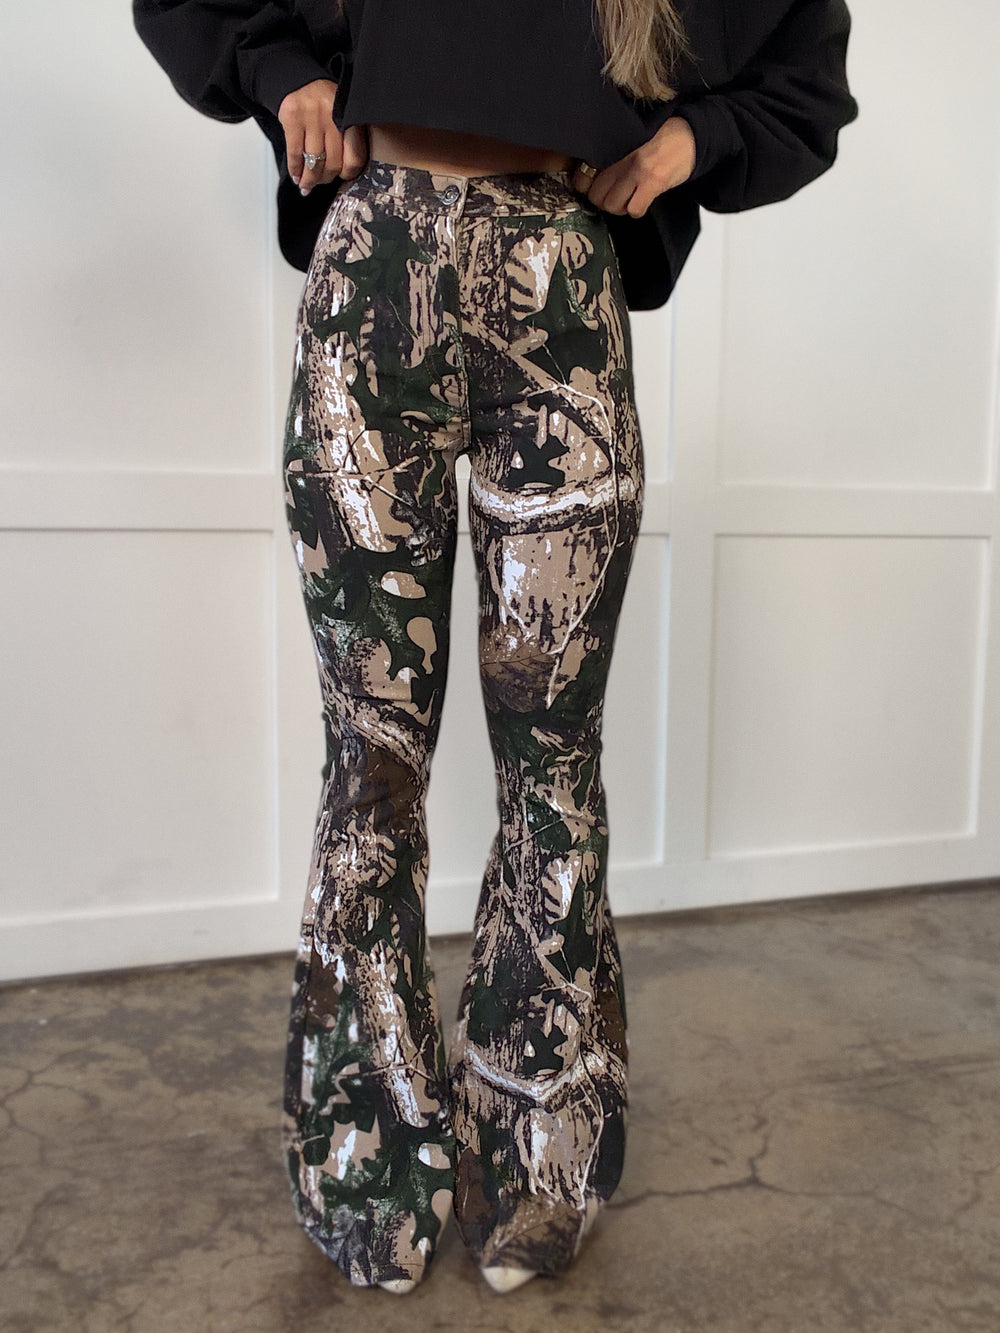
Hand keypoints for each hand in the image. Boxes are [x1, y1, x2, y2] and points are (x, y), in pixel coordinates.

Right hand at [277, 79, 368, 194]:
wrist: (300, 81)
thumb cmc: (324, 104)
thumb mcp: (344, 117)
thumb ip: (349, 140)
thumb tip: (345, 174)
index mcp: (350, 118)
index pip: (354, 158)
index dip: (347, 173)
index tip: (341, 177)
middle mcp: (333, 117)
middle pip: (332, 163)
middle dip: (325, 178)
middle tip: (320, 182)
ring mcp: (312, 117)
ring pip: (314, 161)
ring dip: (309, 179)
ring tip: (306, 185)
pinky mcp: (293, 118)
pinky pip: (295, 153)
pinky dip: (295, 168)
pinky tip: (296, 175)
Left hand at [571, 115, 695, 217]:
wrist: (693, 134)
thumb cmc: (662, 136)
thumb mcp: (631, 137)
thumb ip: (611, 152)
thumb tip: (589, 172)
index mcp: (614, 145)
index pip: (583, 175)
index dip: (586, 187)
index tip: (593, 188)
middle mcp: (623, 157)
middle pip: (596, 195)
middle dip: (603, 201)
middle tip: (614, 196)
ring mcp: (638, 170)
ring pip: (612, 205)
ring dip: (620, 207)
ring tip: (629, 198)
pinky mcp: (654, 182)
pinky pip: (634, 209)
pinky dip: (637, 209)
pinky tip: (643, 200)